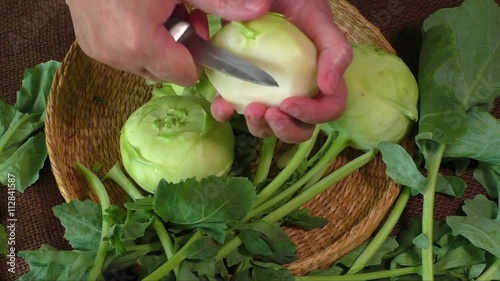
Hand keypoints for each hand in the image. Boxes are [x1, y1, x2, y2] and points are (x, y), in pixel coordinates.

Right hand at [66, 0, 269, 85]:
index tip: (199, 27)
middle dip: (179, 48)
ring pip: (146, 64)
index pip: (184, 74)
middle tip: (181, 13)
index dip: (199, 54)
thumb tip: (260, 9)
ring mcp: (99, 51)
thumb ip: (220, 2)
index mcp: (140, 43)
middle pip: (166, 71)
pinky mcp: (89, 44)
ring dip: (159, 43)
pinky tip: (138, 13)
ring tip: (158, 10)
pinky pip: (126, 54)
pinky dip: (137, 39)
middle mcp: (117, 55)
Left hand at [211, 0, 352, 142]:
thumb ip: (332, 46)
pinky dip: (228, 113)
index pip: (330, 106)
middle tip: (269, 113)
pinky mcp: (243, 85)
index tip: (289, 104)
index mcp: (321, 73)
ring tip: (250, 109)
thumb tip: (328, 86)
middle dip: (286, 129)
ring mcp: (269, 90)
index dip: (314, 114)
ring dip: (260, 126)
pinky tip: (222, 106)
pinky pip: (237, 108)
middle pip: (302, 127)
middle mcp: (298, 87)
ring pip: (271, 125)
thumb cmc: (292, 0)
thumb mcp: (316, 16)